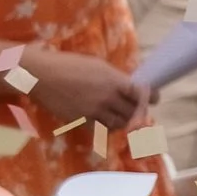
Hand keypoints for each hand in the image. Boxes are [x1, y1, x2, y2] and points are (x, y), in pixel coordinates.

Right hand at [25, 45, 144, 131]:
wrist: (41, 75)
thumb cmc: (68, 65)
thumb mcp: (96, 65)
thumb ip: (114, 78)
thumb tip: (128, 87)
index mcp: (114, 80)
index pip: (142, 94)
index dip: (151, 98)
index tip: (155, 100)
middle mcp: (108, 97)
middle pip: (133, 112)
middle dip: (137, 111)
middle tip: (136, 110)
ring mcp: (95, 111)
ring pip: (120, 124)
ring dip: (123, 121)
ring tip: (120, 116)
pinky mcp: (83, 121)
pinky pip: (102, 130)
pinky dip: (106, 127)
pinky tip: (104, 122)